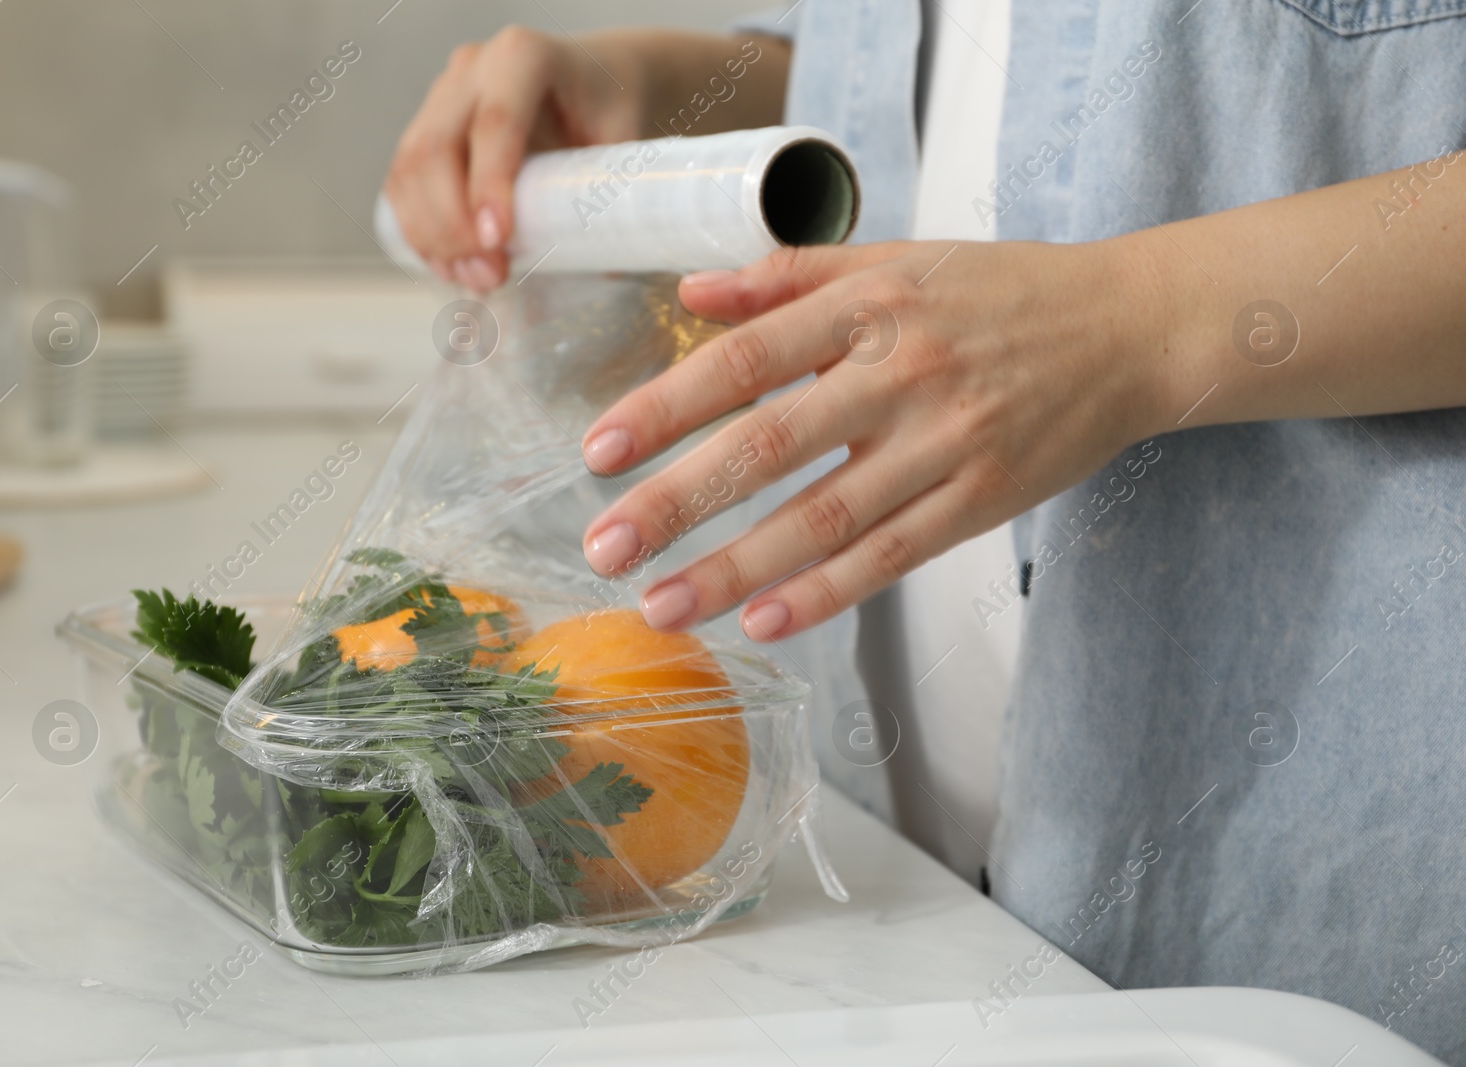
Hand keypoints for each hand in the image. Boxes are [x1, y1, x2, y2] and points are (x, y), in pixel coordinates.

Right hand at [384, 27, 644, 291]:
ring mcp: (442, 96)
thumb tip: (604, 271)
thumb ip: (610, 192)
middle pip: (435, 147)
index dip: (488, 185)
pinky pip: (403, 183)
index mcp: (524, 56)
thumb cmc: (607, 107)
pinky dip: (420, 230)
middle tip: (490, 274)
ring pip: (409, 169)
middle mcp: (472, 69)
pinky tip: (452, 265)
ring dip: (433, 235)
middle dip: (453, 223)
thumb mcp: (623, 137)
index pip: (494, 122)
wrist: (591, 80)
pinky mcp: (425, 127)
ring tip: (476, 278)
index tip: (497, 240)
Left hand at [578, 239, 1172, 640]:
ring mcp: (946, 443)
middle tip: (604, 546)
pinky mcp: (981, 500)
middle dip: (678, 502)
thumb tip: (691, 292)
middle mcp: (902, 373)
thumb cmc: (998, 292)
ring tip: (660, 605)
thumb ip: (787, 276)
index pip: (745, 360)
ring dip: (734, 569)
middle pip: (770, 445)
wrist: (1130, 330)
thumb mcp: (894, 259)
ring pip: (824, 518)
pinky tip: (764, 621)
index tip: (598, 451)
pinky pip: (891, 556)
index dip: (666, 407)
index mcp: (869, 305)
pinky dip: (825, 592)